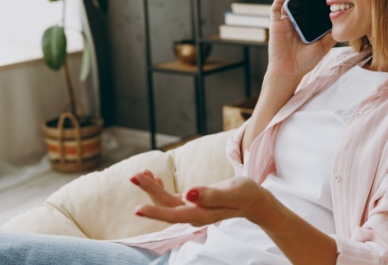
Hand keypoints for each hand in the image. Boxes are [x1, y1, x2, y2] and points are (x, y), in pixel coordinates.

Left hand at [132, 176, 272, 227]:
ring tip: (139, 174)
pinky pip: (171, 198)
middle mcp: (193, 215)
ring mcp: (192, 210)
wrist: (253, 201)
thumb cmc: (246, 194)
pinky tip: (154, 177)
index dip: (155, 212)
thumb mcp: (232, 192)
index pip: (174, 214)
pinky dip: (161, 187)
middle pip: (166, 205)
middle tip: (134, 175)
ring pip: (166, 202)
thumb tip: (189, 193)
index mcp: (202, 214)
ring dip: (152, 188)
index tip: (137, 209)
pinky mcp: (192, 203)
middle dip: (149, 191)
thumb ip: (211, 194)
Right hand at [268, 0, 336, 79]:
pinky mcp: (275, 24)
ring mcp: (285, 21)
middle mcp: (295, 21)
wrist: (290, 72)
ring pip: (288, 0)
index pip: (311, 6)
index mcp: (306, 25)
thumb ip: (331, 33)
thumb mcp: (324, 45)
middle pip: (300, 0)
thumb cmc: (306, 61)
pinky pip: (276, 7)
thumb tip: (343, 20)